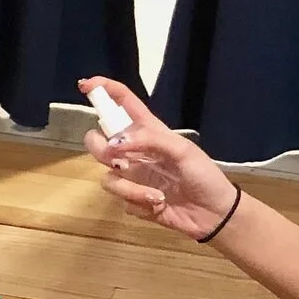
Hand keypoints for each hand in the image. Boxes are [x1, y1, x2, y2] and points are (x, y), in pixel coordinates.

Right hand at [76, 76, 239, 241]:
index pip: (122, 103)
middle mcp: (135, 152)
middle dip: (100, 149)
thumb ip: (149, 140)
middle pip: (98, 141)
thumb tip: (115, 145)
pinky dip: (139, 204)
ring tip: (156, 196)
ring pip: (108, 178)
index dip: (103, 89)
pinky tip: (159, 206)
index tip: (85, 85)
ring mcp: (132, 177)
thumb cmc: (203, 175)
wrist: (213, 213)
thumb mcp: (182, 150)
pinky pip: (122, 201)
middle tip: (114, 158)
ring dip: (130, 189)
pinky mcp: (134, 201)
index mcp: (148, 131)